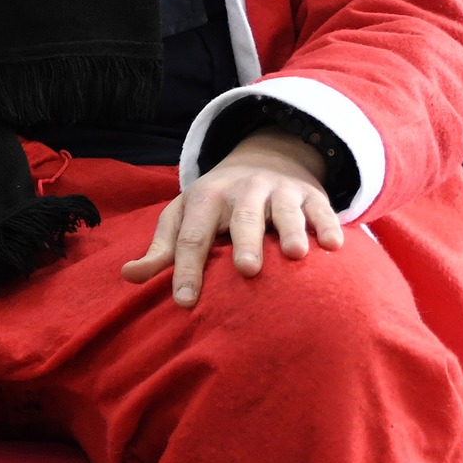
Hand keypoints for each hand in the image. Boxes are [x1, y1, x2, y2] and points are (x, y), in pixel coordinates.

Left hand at [120, 129, 343, 306]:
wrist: (263, 160)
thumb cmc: (215, 203)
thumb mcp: (184, 216)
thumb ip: (162, 248)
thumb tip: (128, 277)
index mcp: (204, 199)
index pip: (191, 236)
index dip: (185, 269)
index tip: (183, 302)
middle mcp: (241, 192)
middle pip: (241, 218)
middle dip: (245, 242)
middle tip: (247, 270)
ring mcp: (278, 191)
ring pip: (284, 211)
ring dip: (291, 231)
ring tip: (295, 255)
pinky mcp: (311, 196)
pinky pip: (321, 210)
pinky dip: (328, 226)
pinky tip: (333, 247)